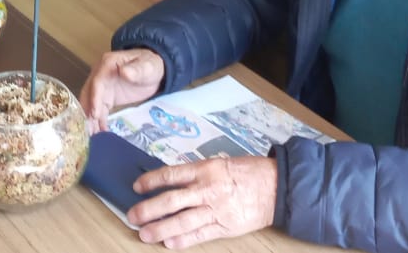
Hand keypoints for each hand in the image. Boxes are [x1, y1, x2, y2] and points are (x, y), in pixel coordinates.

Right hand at [80, 48, 164, 132]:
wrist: (154, 72)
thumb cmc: (150, 66)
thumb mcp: (147, 67)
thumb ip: (136, 70)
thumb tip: (124, 72)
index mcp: (107, 63)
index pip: (97, 82)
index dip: (94, 98)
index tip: (94, 114)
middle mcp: (100, 74)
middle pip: (89, 93)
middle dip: (87, 111)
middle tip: (87, 129)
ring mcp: (102, 87)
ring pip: (91, 103)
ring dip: (90, 118)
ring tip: (91, 135)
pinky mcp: (106, 97)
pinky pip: (100, 109)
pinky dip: (98, 120)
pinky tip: (99, 132)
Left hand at [128, 156, 277, 248]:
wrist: (275, 187)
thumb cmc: (246, 172)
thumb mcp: (218, 164)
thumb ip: (195, 174)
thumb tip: (169, 183)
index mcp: (205, 169)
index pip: (171, 175)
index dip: (151, 181)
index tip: (136, 187)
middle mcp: (208, 189)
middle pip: (172, 201)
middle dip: (149, 209)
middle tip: (132, 215)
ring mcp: (216, 210)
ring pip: (183, 221)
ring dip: (161, 228)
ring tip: (144, 234)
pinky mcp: (225, 227)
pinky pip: (200, 235)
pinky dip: (184, 240)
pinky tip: (169, 243)